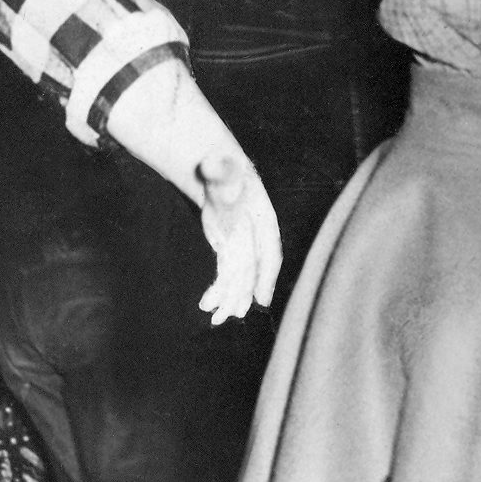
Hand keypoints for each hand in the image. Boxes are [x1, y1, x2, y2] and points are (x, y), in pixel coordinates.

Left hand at [194, 143, 282, 324]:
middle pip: (253, 270)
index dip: (266, 275)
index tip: (262, 298)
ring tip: (218, 318)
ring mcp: (243, 246)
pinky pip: (228, 276)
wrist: (219, 172)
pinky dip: (221, 292)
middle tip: (231, 313)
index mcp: (263, 219)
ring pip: (241, 278)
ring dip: (231, 299)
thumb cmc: (223, 167)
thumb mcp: (222, 166)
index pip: (270, 251)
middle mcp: (256, 237)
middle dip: (243, 293)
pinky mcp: (229, 252)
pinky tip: (211, 307)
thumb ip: (219, 169)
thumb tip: (210, 163)